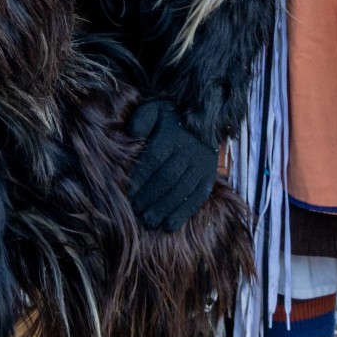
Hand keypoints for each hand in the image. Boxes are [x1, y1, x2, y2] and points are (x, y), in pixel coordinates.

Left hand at [124, 100, 217, 230]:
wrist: (206, 120)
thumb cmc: (172, 118)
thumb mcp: (155, 110)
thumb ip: (141, 120)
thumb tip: (132, 134)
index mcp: (172, 135)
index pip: (154, 158)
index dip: (141, 177)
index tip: (128, 193)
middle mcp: (188, 151)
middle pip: (168, 177)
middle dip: (150, 197)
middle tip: (136, 211)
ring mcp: (200, 166)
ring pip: (182, 190)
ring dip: (164, 209)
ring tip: (148, 222)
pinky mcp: (209, 178)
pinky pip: (197, 198)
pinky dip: (183, 213)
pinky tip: (169, 226)